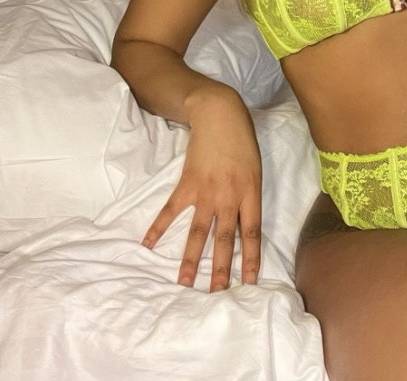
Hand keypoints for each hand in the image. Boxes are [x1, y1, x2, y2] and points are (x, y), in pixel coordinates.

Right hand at [141, 88, 262, 291]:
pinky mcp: (187, 183)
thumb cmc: (242, 142)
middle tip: (218, 294)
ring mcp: (206, 191)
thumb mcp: (254, 169)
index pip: (252, 232)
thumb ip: (249, 197)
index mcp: (250, 192)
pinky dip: (158, 227)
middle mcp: (228, 196)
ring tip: (185, 282)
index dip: (251, 258)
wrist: (220, 115)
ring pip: (199, 231)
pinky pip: (171, 210)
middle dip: (222, 268)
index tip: (249, 282)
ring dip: (191, 258)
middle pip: (225, 238)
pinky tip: (148, 244)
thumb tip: (244, 226)